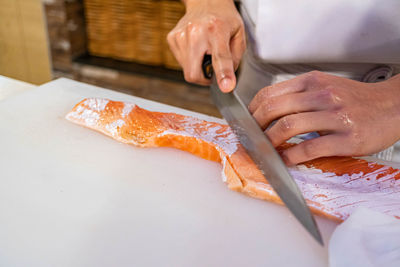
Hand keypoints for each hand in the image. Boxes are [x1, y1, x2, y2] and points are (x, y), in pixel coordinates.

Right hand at [167, 0, 245, 91]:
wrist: (205, 1)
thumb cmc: (223, 18)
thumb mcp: (239, 34)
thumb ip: (235, 59)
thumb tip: (226, 79)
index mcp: (216, 29)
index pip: (220, 58)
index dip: (223, 75)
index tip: (226, 87)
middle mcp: (195, 32)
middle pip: (194, 73)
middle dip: (204, 78)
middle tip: (212, 69)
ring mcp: (180, 35)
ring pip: (187, 71)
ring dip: (198, 68)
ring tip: (204, 51)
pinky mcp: (172, 38)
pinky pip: (181, 62)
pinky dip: (190, 61)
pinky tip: (196, 48)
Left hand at [249, 71, 399, 164]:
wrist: (393, 106)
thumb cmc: (355, 100)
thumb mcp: (326, 87)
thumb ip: (298, 96)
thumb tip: (267, 112)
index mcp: (312, 82)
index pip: (269, 94)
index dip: (251, 111)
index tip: (244, 123)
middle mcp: (322, 95)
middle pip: (273, 109)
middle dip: (254, 128)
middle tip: (248, 141)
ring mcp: (335, 116)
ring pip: (288, 127)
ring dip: (269, 143)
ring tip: (263, 152)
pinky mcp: (347, 138)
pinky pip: (309, 148)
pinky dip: (291, 156)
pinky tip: (285, 160)